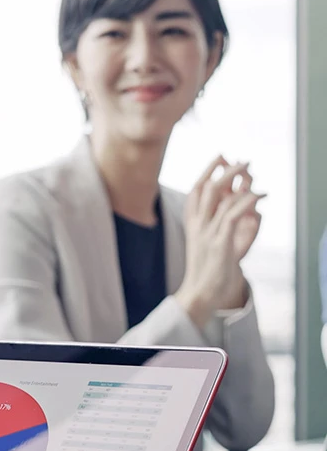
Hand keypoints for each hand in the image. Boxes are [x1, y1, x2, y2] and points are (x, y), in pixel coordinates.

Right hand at [177, 155, 265, 328]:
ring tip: (251, 169)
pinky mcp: (220, 242)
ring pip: (220, 198)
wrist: (199, 293)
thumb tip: (225, 211)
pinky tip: (259, 194)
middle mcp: (197, 226)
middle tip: (240, 159)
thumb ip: (211, 226)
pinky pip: (234, 215)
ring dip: (238, 181)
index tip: (218, 158)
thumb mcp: (205, 244)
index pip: (195, 191)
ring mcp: (207, 233)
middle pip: (206, 189)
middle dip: (223, 170)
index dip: (206, 172)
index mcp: (191, 225)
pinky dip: (248, 201)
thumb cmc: (205, 271)